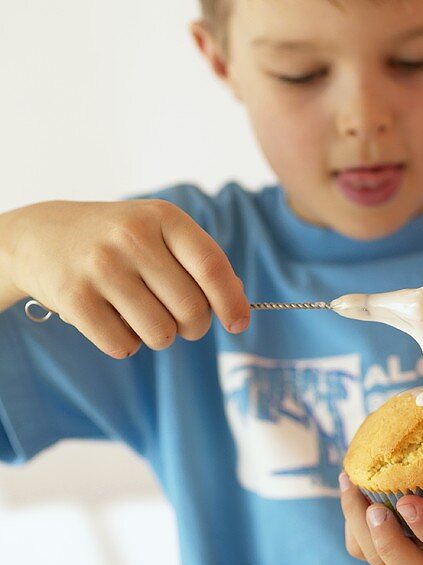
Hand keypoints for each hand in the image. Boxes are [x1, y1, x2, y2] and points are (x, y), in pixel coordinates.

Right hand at [3, 198, 249, 356]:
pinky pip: (124, 347)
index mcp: (162, 217)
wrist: (42, 237)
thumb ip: (200, 262)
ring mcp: (101, 268)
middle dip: (194, 327)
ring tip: (140, 315)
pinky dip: (126, 344)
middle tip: (181, 322)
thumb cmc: (117, 241)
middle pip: (191, 310)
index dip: (231, 303)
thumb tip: (239, 303)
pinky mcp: (75, 299)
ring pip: (160, 334)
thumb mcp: (158, 232)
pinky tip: (112, 320)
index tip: (238, 324)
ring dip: (159, 337)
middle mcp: (131, 238)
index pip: (212, 267)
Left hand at [340, 428, 422, 564]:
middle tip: (375, 510)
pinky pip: (358, 545)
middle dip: (392, 549)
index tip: (407, 502)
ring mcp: (410, 552)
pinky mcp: (381, 543)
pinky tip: (350, 480)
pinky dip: (349, 518)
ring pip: (379, 560)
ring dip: (360, 526)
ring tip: (352, 483)